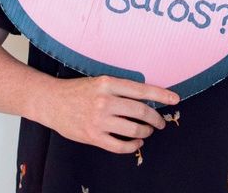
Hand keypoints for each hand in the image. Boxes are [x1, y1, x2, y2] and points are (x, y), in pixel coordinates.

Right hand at [38, 75, 179, 153]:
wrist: (52, 101)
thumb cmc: (78, 90)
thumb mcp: (100, 82)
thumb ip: (120, 89)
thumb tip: (146, 99)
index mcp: (109, 83)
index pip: (142, 89)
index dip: (161, 95)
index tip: (175, 99)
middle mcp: (105, 100)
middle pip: (141, 111)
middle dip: (156, 119)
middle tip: (161, 123)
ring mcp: (99, 119)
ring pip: (133, 129)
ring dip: (145, 132)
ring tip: (148, 132)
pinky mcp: (93, 136)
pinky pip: (119, 145)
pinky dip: (132, 146)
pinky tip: (136, 143)